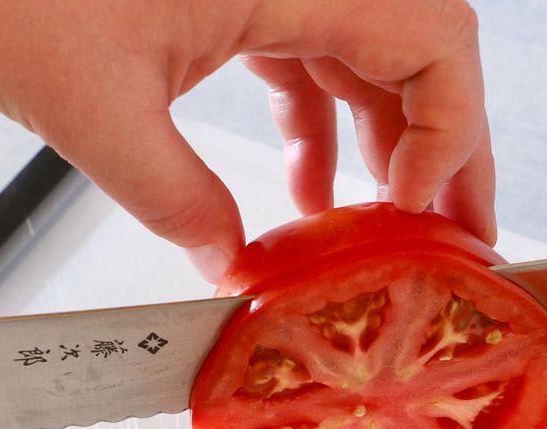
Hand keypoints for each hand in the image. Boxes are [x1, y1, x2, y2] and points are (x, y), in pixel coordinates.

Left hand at [0, 0, 494, 281]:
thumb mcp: (92, 109)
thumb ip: (175, 198)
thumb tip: (230, 265)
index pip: (435, 44)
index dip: (450, 135)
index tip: (416, 214)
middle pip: (421, 51)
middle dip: (443, 150)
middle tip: (454, 238)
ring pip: (369, 56)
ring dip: (383, 145)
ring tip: (384, 234)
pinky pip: (308, 53)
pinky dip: (318, 123)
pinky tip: (306, 192)